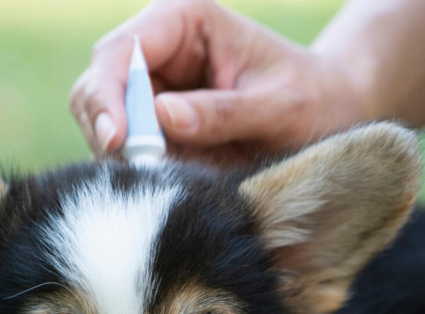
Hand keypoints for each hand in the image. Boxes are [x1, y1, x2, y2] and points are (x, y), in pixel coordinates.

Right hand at [69, 0, 373, 163]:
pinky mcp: (151, 125)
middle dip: (108, 129)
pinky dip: (133, 170)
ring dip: (119, 155)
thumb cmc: (311, 99)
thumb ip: (223, 113)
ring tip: (161, 178)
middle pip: (97, 86)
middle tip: (137, 171)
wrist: (328, 116)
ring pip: (101, 121)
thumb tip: (161, 118)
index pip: (121, 51)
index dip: (109, 95)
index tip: (118, 140)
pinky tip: (163, 182)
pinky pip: (122, 150)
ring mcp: (149, 88)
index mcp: (184, 21)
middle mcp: (157, 49)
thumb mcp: (277, 107)